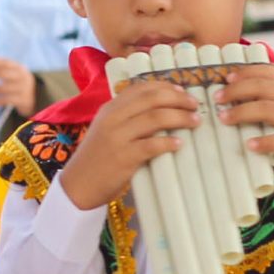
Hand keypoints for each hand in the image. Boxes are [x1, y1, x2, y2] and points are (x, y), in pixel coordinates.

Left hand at [0, 56, 38, 114]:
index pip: (5, 62)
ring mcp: (23, 88)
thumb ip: (1, 68)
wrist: (36, 97)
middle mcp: (22, 76)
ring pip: (2, 88)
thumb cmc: (18, 83)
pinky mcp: (22, 100)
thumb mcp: (14, 73)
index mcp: (19, 68)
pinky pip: (5, 100)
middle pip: (2, 74)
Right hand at [57, 78, 197, 209]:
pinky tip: (179, 144)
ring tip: (195, 121)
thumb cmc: (97, 158)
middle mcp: (113, 118)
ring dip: (180, 118)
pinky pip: (152, 145)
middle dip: (178, 99)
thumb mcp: (107, 130)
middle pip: (153, 98)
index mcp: (110, 108)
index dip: (166, 87)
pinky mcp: (124, 157)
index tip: (182, 91)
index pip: (142, 88)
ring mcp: (118, 137)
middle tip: (195, 105)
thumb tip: (161, 109)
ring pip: (156, 118)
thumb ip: (127, 117)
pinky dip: (169, 142)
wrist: (78, 186)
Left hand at [218, 64, 273, 182]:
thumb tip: (241, 96)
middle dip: (237, 91)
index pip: (268, 72)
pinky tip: (249, 145)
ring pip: (269, 109)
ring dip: (243, 112)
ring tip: (225, 118)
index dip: (245, 72)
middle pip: (264, 88)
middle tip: (217, 99)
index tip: (226, 78)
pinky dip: (265, 141)